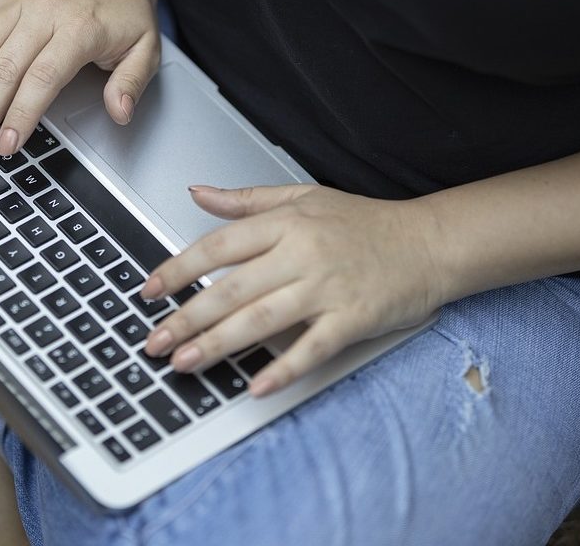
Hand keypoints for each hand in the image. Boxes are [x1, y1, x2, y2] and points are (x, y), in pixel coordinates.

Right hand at [0, 0, 161, 160]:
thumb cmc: (125, 7)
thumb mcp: (146, 46)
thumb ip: (132, 82)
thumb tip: (119, 113)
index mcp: (78, 27)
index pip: (42, 77)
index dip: (21, 113)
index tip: (7, 144)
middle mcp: (42, 11)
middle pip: (4, 67)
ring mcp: (17, 0)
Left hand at [140, 184, 446, 396]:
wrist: (430, 242)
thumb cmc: (366, 223)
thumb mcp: (304, 197)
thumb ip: (246, 200)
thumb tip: (199, 192)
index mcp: (286, 224)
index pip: (218, 247)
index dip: (178, 270)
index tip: (149, 291)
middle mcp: (302, 254)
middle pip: (231, 289)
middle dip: (186, 318)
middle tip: (154, 342)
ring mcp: (327, 288)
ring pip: (261, 319)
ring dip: (218, 345)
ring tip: (185, 364)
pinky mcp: (353, 319)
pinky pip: (312, 348)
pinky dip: (283, 369)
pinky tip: (255, 387)